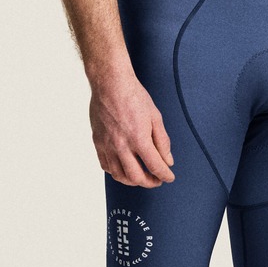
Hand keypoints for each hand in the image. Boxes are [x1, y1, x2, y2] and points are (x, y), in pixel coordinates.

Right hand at [90, 68, 174, 186]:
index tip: (169, 177)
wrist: (110, 84)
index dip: (165, 175)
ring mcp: (107, 145)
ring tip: (141, 177)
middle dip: (150, 182)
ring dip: (132, 181)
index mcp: (139, 139)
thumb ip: (162, 141)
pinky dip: (116, 172)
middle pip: (136, 177)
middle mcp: (121, 145)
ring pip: (119, 175)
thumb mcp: (155, 117)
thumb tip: (168, 160)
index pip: (155, 166)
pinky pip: (105, 166)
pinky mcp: (98, 142)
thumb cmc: (134, 96)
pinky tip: (124, 169)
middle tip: (156, 180)